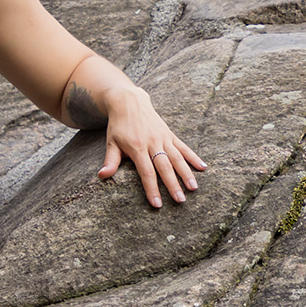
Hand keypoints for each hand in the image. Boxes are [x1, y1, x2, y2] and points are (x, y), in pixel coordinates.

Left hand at [97, 87, 207, 207]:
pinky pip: (183, 147)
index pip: (146, 172)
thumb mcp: (111, 142)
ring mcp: (163, 138)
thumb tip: (102, 176)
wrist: (129, 101)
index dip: (152, 189)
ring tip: (194, 188)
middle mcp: (152, 143)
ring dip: (186, 173)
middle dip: (173, 185)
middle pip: (165, 167)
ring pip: (177, 158)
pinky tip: (203, 167)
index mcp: (137, 147)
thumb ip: (110, 160)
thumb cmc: (119, 126)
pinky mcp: (170, 134)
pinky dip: (193, 157)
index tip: (157, 204)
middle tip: (180, 201)